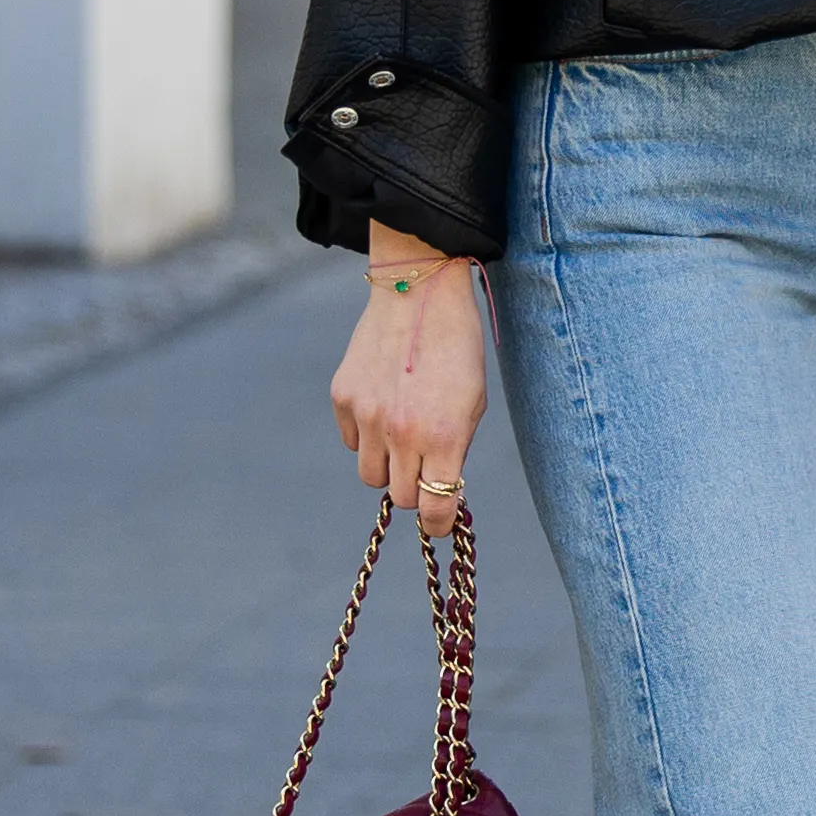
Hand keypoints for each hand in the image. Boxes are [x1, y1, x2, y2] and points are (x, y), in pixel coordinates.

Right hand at [330, 225, 487, 516]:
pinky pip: (352, 441)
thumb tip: (440, 493)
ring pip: (371, 475)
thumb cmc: (456, 349)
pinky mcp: (342, 397)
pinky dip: (366, 435)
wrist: (418, 292)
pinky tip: (383, 404)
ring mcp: (367, 415)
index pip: (435, 508)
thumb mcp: (472, 403)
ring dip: (388, 466)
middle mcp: (401, 432)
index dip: (439, 523)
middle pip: (400, 497)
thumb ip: (454, 451)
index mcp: (442, 436)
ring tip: (402, 436)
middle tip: (424, 467)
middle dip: (415, 489)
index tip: (441, 522)